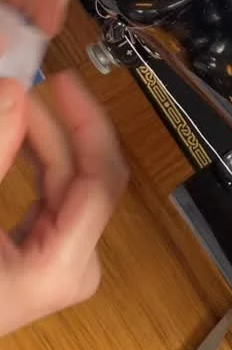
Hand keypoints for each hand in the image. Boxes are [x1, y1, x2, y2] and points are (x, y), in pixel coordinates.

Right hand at [0, 72, 127, 336]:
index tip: (64, 81)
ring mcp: (61, 266)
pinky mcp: (44, 258)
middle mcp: (74, 269)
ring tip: (15, 102)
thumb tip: (13, 90)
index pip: (100, 179)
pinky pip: (51, 197)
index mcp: (61, 267)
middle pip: (84, 176)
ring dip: (43, 138)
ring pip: (67, 183)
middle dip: (57, 124)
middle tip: (25, 80)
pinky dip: (35, 162)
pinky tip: (19, 134)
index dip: (87, 122)